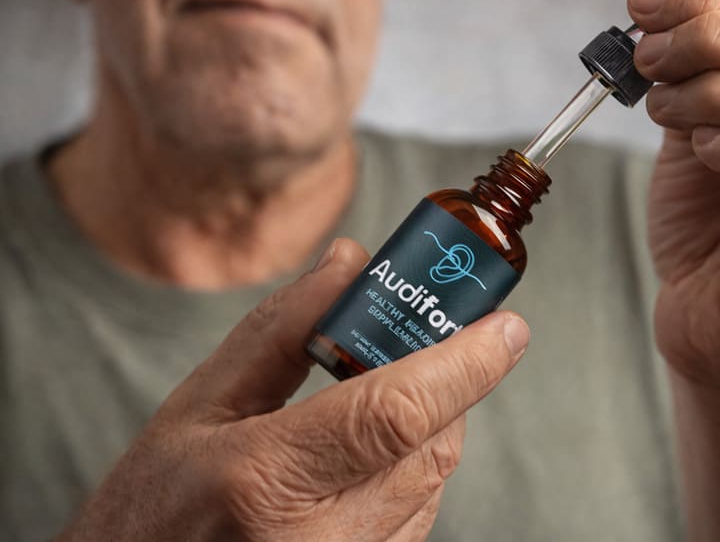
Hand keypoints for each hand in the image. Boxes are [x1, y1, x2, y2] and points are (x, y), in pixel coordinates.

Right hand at [57, 239, 529, 541]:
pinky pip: (416, 518)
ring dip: (431, 424)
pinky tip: (373, 449)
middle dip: (448, 382)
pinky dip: (412, 470)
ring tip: (386, 389)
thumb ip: (280, 330)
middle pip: (431, 445)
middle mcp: (320, 540)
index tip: (506, 326)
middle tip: (441, 334)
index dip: (465, 362)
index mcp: (267, 481)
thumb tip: (351, 264)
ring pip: (432, 483)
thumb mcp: (198, 406)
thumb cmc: (153, 508)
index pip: (398, 411)